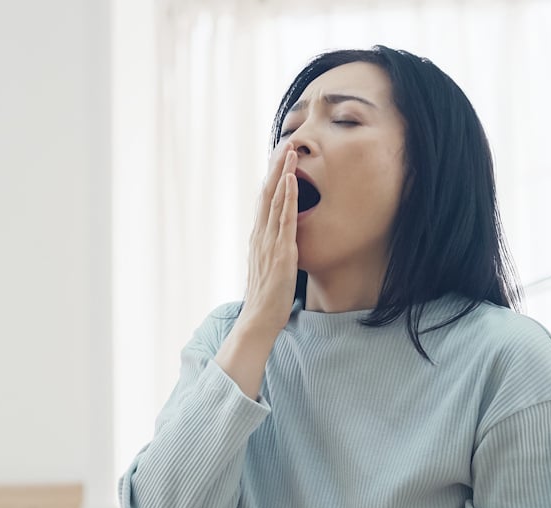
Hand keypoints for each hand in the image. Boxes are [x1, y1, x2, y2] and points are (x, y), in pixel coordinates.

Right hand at [239, 142, 299, 336]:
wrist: (259, 319)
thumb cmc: (267, 299)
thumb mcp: (269, 269)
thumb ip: (273, 253)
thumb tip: (281, 245)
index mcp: (258, 239)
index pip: (263, 203)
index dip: (271, 181)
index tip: (278, 161)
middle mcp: (260, 236)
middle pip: (266, 194)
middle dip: (276, 169)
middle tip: (284, 145)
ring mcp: (269, 242)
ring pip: (275, 200)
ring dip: (283, 174)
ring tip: (290, 152)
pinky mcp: (281, 251)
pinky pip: (285, 218)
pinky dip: (288, 197)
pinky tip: (292, 180)